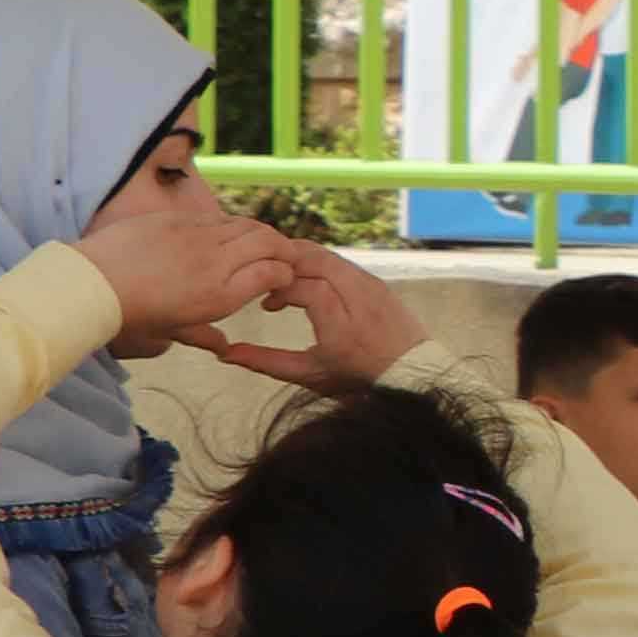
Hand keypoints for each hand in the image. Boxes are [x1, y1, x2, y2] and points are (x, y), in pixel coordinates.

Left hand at [69, 181, 302, 359]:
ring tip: (258, 241)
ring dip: (258, 231)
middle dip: (282, 246)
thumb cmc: (133, 314)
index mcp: (221, 292)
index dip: (287, 271)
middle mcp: (217, 259)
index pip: (274, 271)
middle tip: (284, 253)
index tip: (284, 276)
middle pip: (266, 240)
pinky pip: (213, 216)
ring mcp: (196, 234)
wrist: (92, 284)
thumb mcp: (173, 330)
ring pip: (243, 223)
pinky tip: (222, 232)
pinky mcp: (175, 218)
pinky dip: (227, 223)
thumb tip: (224, 347)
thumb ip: (205, 334)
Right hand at [191, 239, 431, 392]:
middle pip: (317, 261)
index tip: (268, 306)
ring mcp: (373, 288)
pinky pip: (345, 263)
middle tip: (267, 280)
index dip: (280, 291)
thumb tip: (227, 354)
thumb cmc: (357, 380)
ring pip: (330, 257)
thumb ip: (268, 363)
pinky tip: (307, 278)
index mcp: (342, 325)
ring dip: (301, 260)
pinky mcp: (379, 283)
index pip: (306, 288)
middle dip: (285, 264)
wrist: (410, 375)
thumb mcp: (310, 375)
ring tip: (283, 278)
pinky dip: (321, 264)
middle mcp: (360, 301)